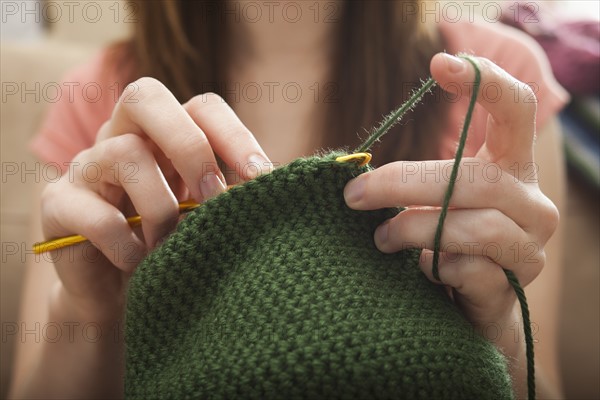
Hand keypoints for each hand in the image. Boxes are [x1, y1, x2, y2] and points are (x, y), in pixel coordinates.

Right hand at [41, 78, 269, 321]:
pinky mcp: (60, 203)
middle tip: (212, 195)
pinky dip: (127, 245)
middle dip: (188, 145)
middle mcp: (123, 137)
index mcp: (166, 136)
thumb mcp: (206, 216)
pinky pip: (95, 214)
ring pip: (125, 154)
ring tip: (172, 245)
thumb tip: (277, 187)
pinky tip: (141, 263)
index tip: (262, 178)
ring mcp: (87, 166)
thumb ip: (230, 196)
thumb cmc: (172, 247)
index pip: (202, 107)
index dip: (234, 135)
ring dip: (161, 208)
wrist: (118, 294)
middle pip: (145, 96)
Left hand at [343, 54, 558, 349]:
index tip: (438, 63)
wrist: (469, 309)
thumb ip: (411, 181)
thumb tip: (352, 172)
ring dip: (412, 230)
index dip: (483, 81)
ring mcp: (528, 246)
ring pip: (471, 225)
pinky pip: (467, 268)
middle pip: (473, 176)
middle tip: (354, 196)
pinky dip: (432, 267)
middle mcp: (530, 201)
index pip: (514, 109)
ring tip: (380, 239)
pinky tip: (420, 270)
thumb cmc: (441, 243)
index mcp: (509, 167)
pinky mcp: (513, 286)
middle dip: (403, 184)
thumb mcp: (429, 201)